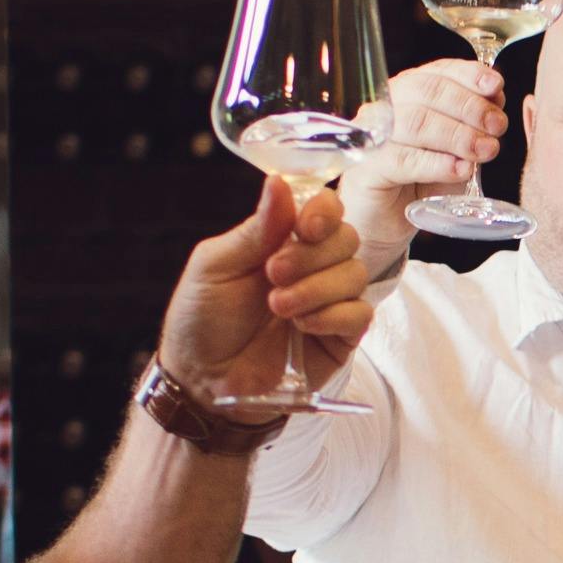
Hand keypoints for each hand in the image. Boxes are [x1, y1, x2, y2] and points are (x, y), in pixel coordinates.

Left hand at [152, 177, 374, 414]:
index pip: (325, 208)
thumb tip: (279, 182)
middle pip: (347, 237)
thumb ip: (255, 229)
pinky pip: (360, 313)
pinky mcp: (341, 336)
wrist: (202, 380)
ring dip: (316, 288)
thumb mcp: (215, 266)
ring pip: (356, 273)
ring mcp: (329, 300)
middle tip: (272, 274)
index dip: (324, 211)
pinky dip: (332, 316)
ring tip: (278, 307)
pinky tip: (302, 327)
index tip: (304, 227)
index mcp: (282, 240)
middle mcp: (312, 265)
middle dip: (311, 255)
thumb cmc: (202, 320)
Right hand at [340, 58, 511, 278]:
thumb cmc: (419, 183)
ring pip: (416, 122)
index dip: (468, 75)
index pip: (437, 72)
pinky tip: (461, 169)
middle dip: (470, 106)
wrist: (385, 223)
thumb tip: (496, 99)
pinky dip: (438, 163)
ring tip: (485, 150)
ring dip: (459, 135)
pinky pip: (403, 160)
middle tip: (497, 126)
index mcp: (407, 95)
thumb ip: (472, 125)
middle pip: (428, 91)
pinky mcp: (367, 170)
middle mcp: (385, 109)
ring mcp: (372, 137)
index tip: (496, 86)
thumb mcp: (454, 151)